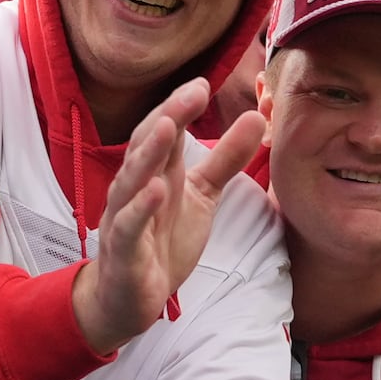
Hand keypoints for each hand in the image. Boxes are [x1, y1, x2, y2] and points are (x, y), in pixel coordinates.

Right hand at [71, 81, 267, 354]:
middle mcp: (135, 187)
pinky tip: (157, 190)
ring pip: (131, 178)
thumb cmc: (161, 240)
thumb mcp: (201, 196)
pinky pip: (128, 225)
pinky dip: (141, 207)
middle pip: (147, 144)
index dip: (180, 105)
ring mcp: (124, 216)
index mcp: (155, 171)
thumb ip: (225, 159)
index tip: (203, 82)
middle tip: (193, 92)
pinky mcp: (123, 250)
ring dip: (148, 152)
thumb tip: (257, 116)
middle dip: (167, 115)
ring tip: (167, 125)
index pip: (164, 129)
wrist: (127, 297)